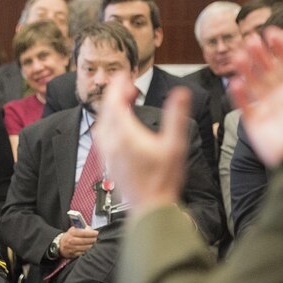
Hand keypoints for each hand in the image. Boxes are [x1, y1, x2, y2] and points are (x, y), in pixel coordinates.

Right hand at [58, 227, 97, 257]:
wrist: (59, 245)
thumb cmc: (68, 237)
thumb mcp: (72, 230)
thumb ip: (81, 229)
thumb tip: (90, 229)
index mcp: (72, 233)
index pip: (84, 233)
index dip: (91, 233)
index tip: (96, 233)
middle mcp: (71, 240)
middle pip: (85, 241)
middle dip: (93, 239)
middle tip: (96, 238)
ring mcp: (72, 248)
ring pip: (85, 247)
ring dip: (91, 245)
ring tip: (94, 243)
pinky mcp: (73, 254)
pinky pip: (83, 253)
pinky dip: (88, 251)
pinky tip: (90, 248)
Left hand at [96, 77, 189, 216]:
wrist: (150, 208)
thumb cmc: (164, 179)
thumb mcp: (175, 145)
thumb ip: (176, 116)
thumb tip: (181, 92)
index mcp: (125, 135)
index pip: (114, 102)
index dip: (118, 85)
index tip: (124, 75)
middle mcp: (111, 143)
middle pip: (106, 111)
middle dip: (114, 95)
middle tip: (127, 86)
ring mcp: (107, 155)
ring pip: (101, 124)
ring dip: (109, 110)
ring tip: (123, 103)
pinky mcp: (108, 163)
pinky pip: (102, 137)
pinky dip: (108, 124)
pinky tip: (119, 127)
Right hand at [230, 30, 282, 167]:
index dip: (279, 48)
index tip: (271, 33)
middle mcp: (282, 96)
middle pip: (267, 70)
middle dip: (259, 55)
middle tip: (250, 39)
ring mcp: (267, 109)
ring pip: (253, 85)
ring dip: (245, 70)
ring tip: (238, 56)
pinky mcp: (255, 125)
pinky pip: (245, 107)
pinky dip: (239, 95)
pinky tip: (236, 83)